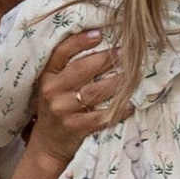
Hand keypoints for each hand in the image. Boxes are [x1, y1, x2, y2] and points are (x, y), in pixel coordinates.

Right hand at [28, 23, 120, 171]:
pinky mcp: (75, 127)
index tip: (99, 33)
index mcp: (46, 76)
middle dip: (106, 59)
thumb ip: (68, 68)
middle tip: (125, 52)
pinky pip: (101, 116)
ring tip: (133, 75)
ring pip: (94, 92)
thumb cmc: (55, 108)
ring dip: (116, 83)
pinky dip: (118, 111)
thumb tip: (99, 42)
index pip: (61, 53)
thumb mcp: (53, 86)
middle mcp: (52, 91)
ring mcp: (63, 110)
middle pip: (82, 69)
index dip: (79, 41)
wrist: (47, 145)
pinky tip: (131, 105)